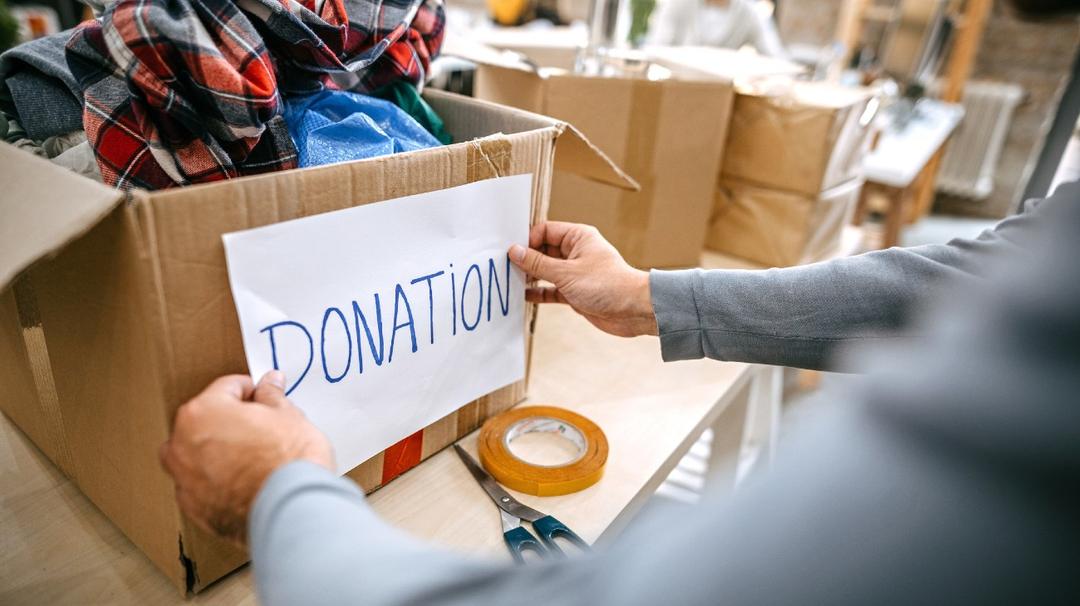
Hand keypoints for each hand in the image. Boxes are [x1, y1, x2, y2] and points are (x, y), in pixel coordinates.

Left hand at [159, 371, 333, 544]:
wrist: (292, 510)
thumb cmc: (288, 462)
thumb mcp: (288, 416)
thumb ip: (271, 396)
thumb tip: (269, 385)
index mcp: (202, 412)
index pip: (227, 388)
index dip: (252, 390)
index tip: (264, 397)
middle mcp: (183, 444)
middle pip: (206, 420)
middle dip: (230, 421)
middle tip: (261, 428)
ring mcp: (184, 480)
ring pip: (198, 454)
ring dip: (218, 451)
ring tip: (253, 458)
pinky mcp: (194, 508)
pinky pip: (203, 484)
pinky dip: (219, 481)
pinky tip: (247, 482)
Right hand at [509, 222, 657, 337]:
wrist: (633, 310)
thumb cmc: (607, 285)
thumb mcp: (566, 273)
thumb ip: (538, 263)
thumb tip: (514, 251)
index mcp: (578, 237)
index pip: (545, 231)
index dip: (527, 240)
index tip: (511, 252)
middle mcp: (576, 252)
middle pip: (543, 250)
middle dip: (525, 259)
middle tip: (505, 268)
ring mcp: (575, 273)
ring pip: (545, 271)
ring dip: (530, 276)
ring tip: (509, 282)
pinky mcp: (574, 292)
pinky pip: (550, 289)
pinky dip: (538, 292)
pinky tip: (522, 296)